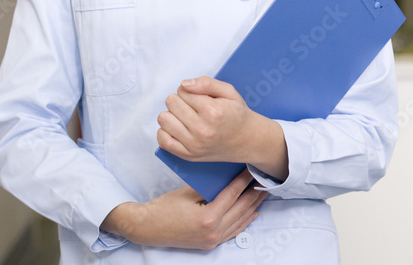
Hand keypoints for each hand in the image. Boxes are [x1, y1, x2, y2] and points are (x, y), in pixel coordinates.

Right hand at [100, 170, 264, 248]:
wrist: (148, 227)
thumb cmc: (164, 208)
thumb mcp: (188, 192)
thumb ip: (209, 186)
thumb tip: (227, 175)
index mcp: (208, 217)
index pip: (233, 194)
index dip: (245, 180)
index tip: (252, 168)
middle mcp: (214, 231)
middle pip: (241, 207)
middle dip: (254, 191)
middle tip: (264, 178)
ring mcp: (213, 239)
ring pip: (241, 220)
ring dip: (253, 205)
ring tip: (263, 191)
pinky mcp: (210, 243)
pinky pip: (233, 231)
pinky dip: (245, 220)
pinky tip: (253, 212)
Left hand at [157, 76, 288, 179]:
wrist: (248, 140)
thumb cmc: (237, 114)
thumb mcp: (229, 92)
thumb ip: (206, 83)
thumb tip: (183, 84)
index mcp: (212, 111)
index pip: (183, 91)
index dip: (189, 90)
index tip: (198, 96)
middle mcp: (202, 129)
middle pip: (171, 103)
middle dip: (180, 100)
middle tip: (192, 106)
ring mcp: (194, 145)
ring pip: (164, 119)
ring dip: (172, 114)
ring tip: (185, 116)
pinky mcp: (188, 155)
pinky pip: (163, 140)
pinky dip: (166, 131)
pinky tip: (178, 127)